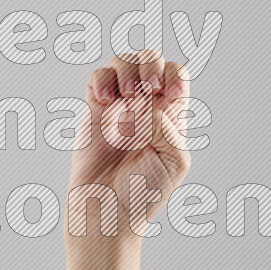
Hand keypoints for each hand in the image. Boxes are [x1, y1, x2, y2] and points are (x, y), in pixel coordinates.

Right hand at [64, 49, 191, 269]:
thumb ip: (171, 129)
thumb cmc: (143, 193)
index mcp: (170, 115)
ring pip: (124, 62)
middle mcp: (146, 106)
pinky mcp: (93, 110)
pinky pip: (97, 78)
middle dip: (150, 66)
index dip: (174, 75)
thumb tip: (150, 108)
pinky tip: (103, 99)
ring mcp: (118, 106)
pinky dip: (101, 79)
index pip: (177, 75)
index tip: (169, 94)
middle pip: (151, 60)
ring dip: (127, 70)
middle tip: (147, 90)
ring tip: (126, 98)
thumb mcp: (175, 162)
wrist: (107, 209)